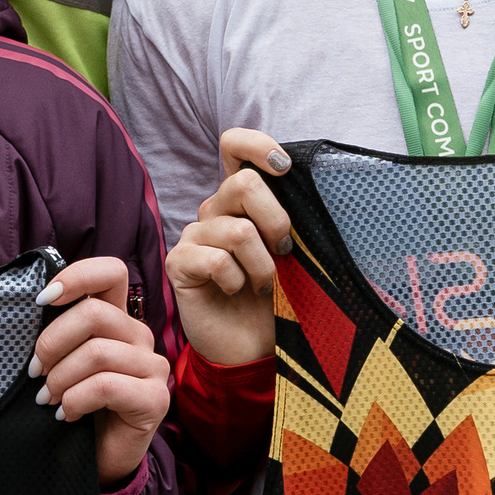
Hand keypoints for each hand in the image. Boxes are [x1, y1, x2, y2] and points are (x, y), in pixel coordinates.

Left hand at [33, 255, 171, 485]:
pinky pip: (106, 386)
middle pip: (94, 313)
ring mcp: (152, 366)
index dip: (76, 277)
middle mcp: (139, 335)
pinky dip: (76, 400)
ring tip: (48, 399)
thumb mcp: (62, 360)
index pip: (110, 272)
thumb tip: (31, 305)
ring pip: (97, 352)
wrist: (97, 457)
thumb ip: (57, 332)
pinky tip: (67, 414)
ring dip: (60, 378)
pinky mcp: (155, 398)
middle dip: (52, 342)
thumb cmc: (76, 403)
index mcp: (117, 318)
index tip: (41, 300)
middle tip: (35, 372)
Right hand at [164, 129, 290, 368]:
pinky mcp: (179, 263)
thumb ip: (293, 223)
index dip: (257, 145)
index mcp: (241, 201)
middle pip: (243, 183)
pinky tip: (236, 293)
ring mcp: (194, 236)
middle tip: (284, 253)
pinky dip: (238, 281)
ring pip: (238, 230)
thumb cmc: (277, 299)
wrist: (252, 349)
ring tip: (263, 286)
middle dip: (276, 220)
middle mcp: (215, 211)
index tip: (284, 167)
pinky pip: (217, 260)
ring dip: (263, 266)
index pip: (234, 147)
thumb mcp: (294, 256)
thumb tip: (315, 195)